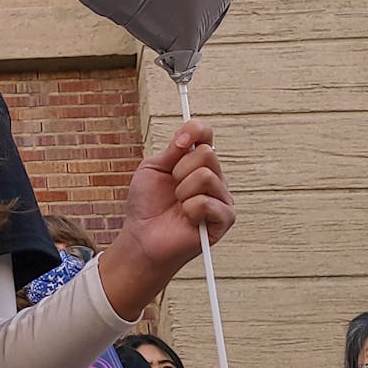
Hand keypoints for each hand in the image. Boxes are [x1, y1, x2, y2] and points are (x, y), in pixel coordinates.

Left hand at [97, 120, 235, 319]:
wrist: (142, 236)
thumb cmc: (146, 204)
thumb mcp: (153, 169)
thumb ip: (172, 151)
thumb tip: (188, 135)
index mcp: (196, 161)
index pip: (206, 133)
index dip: (194, 132)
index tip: (178, 143)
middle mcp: (214, 176)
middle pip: (207, 153)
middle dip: (179, 170)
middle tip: (172, 188)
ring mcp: (222, 197)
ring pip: (206, 176)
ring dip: (182, 191)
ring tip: (178, 204)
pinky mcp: (225, 219)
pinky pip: (207, 202)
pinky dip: (189, 209)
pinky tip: (186, 218)